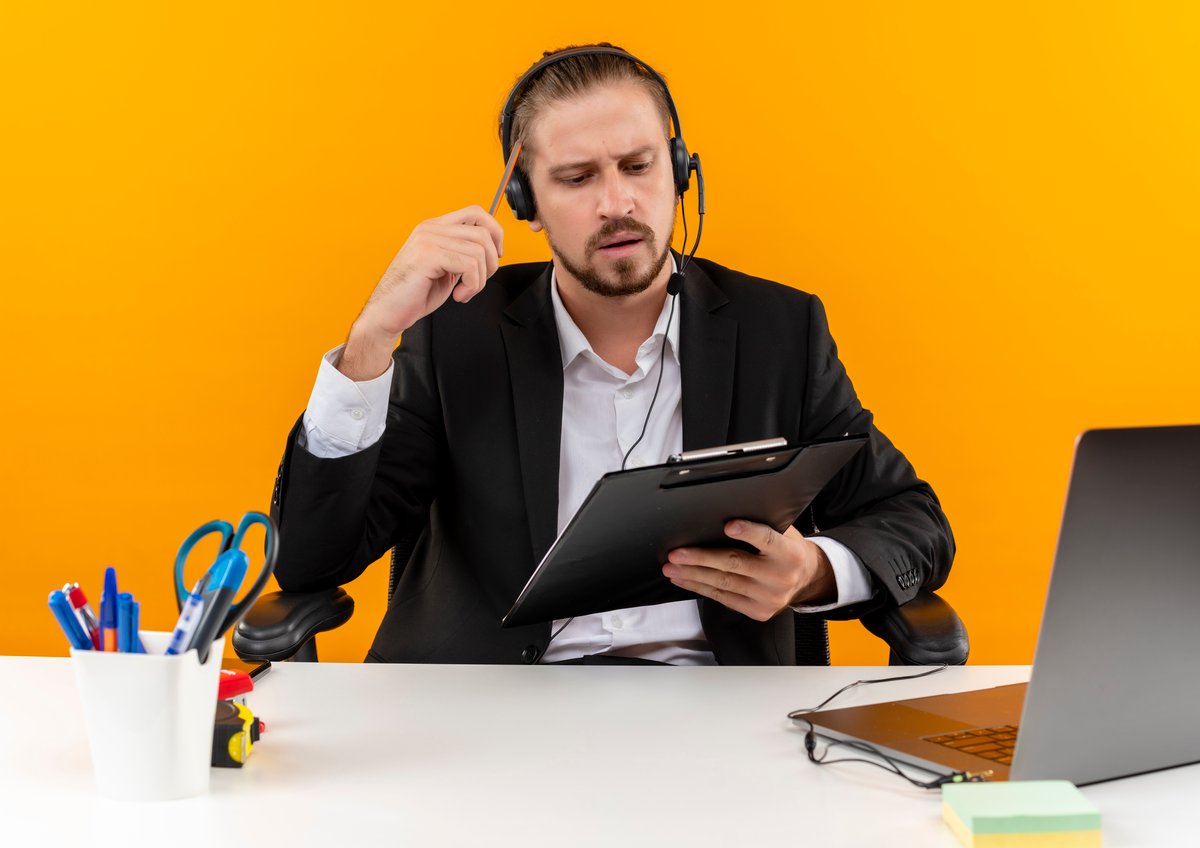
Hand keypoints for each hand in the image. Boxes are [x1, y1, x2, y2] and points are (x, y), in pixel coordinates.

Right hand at [340, 205, 503, 379]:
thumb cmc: (415, 294)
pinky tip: (459, 295)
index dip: (495, 232)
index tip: (495, 256)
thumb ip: (464, 254)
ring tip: (464, 292)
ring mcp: (428, 240)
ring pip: (478, 251)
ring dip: (480, 279)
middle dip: (491, 263)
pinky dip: (472, 286)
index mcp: (435, 228)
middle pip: (483, 233)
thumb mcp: (446, 268)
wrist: (387, 313)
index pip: (476, 213)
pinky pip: (469, 265)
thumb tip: (493, 251)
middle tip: (477, 283)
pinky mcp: (427, 255)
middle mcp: (431, 229)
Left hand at [663, 521, 836, 620]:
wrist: (806, 579)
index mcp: (788, 553)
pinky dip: (700, 588)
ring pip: (724, 584)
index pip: (767, 539)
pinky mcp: (757, 611)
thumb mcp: (785, 532)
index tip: (728, 525)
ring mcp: (768, 597)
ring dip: (693, 575)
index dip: (748, 532)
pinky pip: (723, 598)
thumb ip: (763, 523)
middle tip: (677, 553)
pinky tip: (684, 580)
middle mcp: (779, 577)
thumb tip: (728, 510)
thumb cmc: (788, 549)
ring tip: (671, 567)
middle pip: (735, 564)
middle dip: (701, 558)